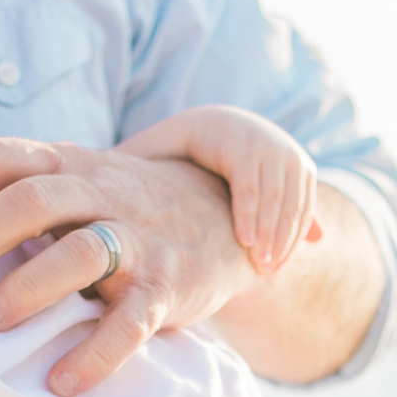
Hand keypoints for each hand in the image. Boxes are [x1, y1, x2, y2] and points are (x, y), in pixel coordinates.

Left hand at [0, 140, 262, 396]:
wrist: (224, 218)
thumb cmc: (121, 208)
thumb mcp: (74, 182)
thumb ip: (15, 192)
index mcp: (66, 164)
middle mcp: (100, 193)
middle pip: (34, 199)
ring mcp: (136, 242)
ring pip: (79, 253)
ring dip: (27, 287)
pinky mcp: (165, 291)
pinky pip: (129, 323)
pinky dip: (94, 355)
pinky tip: (61, 381)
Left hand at [119, 106, 323, 274]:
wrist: (221, 125)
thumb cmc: (177, 146)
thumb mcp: (158, 149)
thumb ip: (135, 164)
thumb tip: (92, 180)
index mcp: (232, 135)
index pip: (248, 178)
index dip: (248, 212)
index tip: (243, 244)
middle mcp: (267, 140)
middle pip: (275, 191)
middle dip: (270, 233)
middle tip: (260, 269)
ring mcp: (288, 154)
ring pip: (294, 200)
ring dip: (284, 238)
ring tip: (269, 271)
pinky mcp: (301, 169)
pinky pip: (304, 204)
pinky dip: (295, 235)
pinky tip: (279, 263)